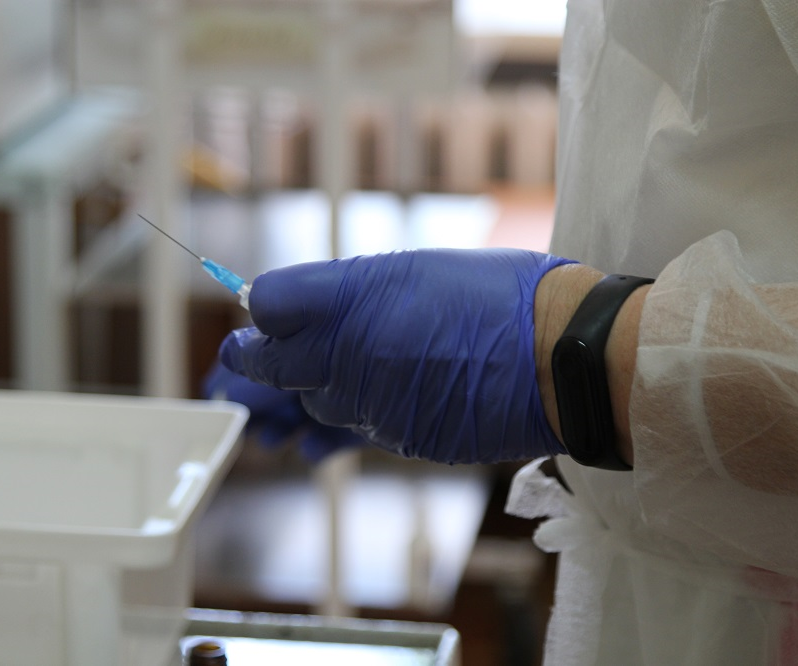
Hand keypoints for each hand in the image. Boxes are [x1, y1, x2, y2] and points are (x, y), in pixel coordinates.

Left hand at [219, 248, 573, 463]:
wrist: (567, 358)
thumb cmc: (503, 295)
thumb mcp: (421, 267)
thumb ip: (350, 290)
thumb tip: (297, 306)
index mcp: (354, 299)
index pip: (272, 305)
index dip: (258, 311)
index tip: (251, 316)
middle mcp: (352, 355)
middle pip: (275, 365)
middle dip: (249, 366)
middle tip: (230, 368)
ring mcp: (376, 405)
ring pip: (311, 406)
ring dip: (286, 404)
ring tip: (258, 414)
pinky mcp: (404, 439)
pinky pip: (350, 437)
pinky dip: (327, 435)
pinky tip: (307, 446)